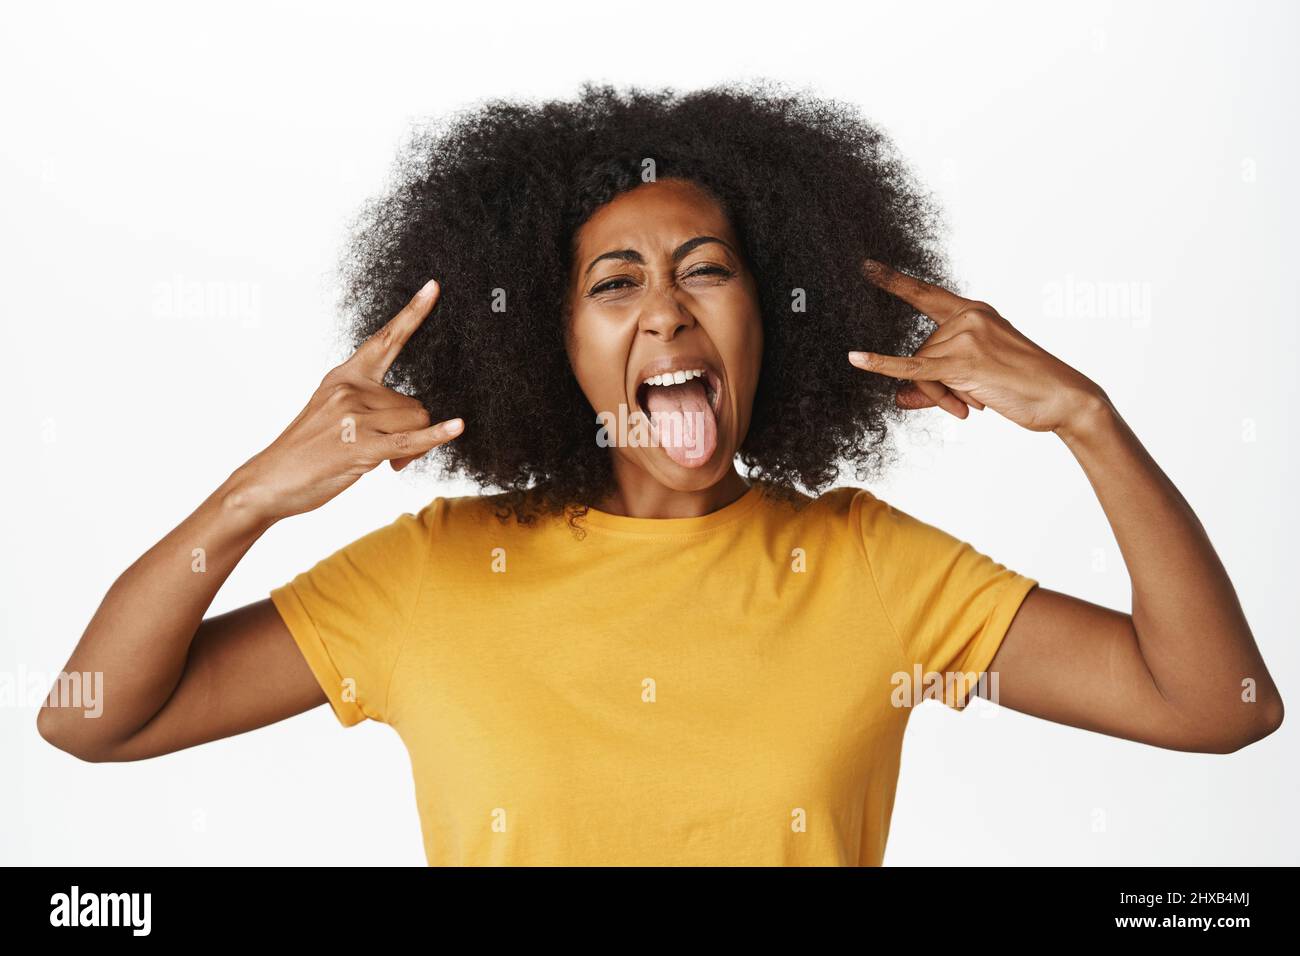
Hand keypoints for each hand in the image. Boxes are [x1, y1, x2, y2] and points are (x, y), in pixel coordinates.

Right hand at [227, 279, 461, 522]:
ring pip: (417, 422)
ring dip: (413, 447)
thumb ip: (371, 408)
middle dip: (413, 430)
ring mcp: (355, 416)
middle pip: (415, 403)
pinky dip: (436, 436)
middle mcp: (350, 390)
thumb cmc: (306, 450)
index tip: (434, 287)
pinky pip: (410, 439)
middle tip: (392, 455)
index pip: (385, 339)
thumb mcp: (333, 414)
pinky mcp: (362, 446)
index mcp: (344, 376)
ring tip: (384, 463)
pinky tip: (457, 427)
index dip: (413, 314)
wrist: (271, 479)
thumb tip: (415, 422)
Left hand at [849, 259, 1104, 432]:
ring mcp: (966, 336)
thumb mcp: (975, 379)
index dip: (895, 281)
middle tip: (964, 404)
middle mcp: (969, 316)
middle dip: (932, 385)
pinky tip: (856, 359)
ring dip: (939, 397)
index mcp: (975, 311)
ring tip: (972, 404)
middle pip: (919, 351)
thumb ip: (933, 384)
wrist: (1062, 397)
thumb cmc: (1023, 386)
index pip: (926, 294)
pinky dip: (881, 365)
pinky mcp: (962, 362)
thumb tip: (897, 397)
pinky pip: (911, 368)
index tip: (866, 266)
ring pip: (920, 371)